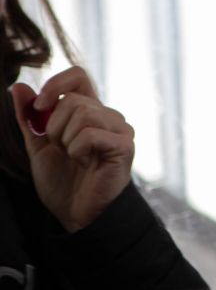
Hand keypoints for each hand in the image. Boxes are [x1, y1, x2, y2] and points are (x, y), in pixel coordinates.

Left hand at [11, 67, 135, 232]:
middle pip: (73, 100)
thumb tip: (18, 86)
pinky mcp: (124, 146)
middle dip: (55, 128)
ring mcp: (120, 130)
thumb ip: (29, 117)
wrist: (77, 213)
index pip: (77, 76)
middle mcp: (109, 116)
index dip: (55, 85)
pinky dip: (78, 151)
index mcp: (91, 111)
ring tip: (75, 158)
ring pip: (83, 114)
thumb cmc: (63, 181)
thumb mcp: (38, 145)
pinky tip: (86, 164)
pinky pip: (91, 134)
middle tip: (62, 150)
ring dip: (66, 141)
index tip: (41, 108)